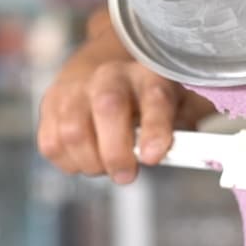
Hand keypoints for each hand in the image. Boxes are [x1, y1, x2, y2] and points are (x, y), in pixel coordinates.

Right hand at [37, 40, 195, 184]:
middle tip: (126, 174)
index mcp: (149, 75)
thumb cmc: (146, 100)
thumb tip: (194, 157)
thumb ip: (186, 132)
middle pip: (108, 107)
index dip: (155, 128)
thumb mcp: (177, 108)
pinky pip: (51, 143)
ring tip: (105, 167)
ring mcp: (76, 88)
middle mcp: (110, 75)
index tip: (154, 156)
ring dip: (90, 161)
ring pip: (73, 130)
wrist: (107, 70)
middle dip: (116, 151)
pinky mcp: (50, 105)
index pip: (156, 97)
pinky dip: (68, 162)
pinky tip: (85, 159)